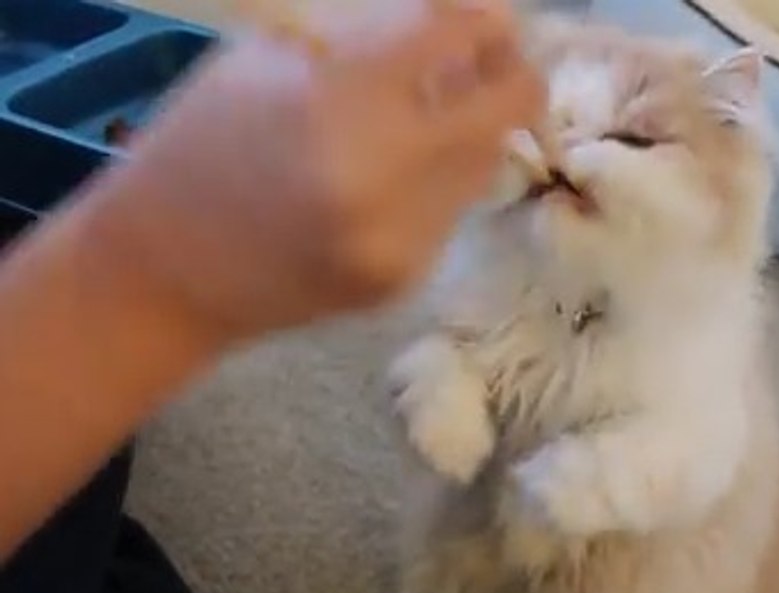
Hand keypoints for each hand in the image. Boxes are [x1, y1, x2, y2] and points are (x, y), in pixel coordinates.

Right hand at [77, 0, 545, 343]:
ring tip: (433, 115)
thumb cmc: (202, 144)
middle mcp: (382, 175)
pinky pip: (451, 210)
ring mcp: (399, 236)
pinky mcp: (403, 278)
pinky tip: (393, 175)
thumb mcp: (269, 61)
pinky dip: (437, 181)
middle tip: (495, 61)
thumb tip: (458, 24)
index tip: (487, 17)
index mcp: (337, 103)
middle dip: (513, 73)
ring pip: (486, 163)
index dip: (483, 21)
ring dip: (474, 129)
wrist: (164, 271)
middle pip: (508, 107)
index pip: (454, 39)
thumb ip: (367, 38)